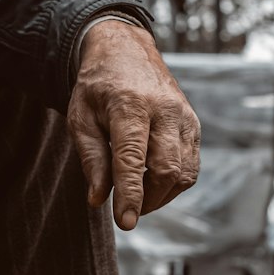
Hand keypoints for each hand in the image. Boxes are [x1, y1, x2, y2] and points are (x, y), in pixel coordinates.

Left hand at [67, 20, 199, 229]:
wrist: (126, 51)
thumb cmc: (98, 88)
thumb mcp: (80, 118)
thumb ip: (91, 159)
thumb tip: (98, 199)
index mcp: (129, 105)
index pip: (133, 158)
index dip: (130, 194)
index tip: (125, 223)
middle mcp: (164, 109)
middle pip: (166, 169)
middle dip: (147, 200)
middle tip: (126, 209)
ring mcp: (184, 116)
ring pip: (184, 172)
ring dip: (161, 196)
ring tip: (137, 195)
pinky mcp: (193, 124)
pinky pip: (191, 166)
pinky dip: (173, 184)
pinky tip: (152, 182)